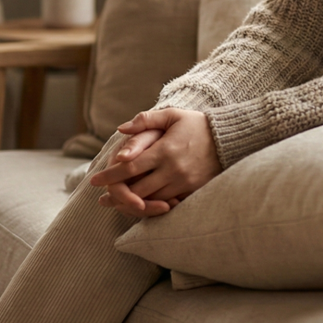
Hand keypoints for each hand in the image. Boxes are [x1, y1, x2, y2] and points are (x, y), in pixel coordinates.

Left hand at [90, 108, 221, 217]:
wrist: (228, 139)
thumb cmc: (197, 124)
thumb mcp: (172, 115)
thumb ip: (146, 120)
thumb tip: (121, 129)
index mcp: (164, 150)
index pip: (129, 167)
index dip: (110, 175)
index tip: (94, 180)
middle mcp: (172, 170)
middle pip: (137, 189)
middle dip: (117, 195)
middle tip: (101, 198)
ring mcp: (183, 183)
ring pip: (151, 200)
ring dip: (132, 204)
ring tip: (117, 204)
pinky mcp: (193, 191)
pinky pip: (169, 205)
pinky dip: (153, 207)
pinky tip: (142, 207)